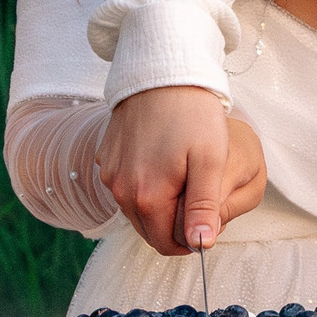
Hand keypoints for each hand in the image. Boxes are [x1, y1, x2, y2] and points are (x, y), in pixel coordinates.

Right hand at [94, 87, 262, 253]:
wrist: (163, 73)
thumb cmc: (193, 115)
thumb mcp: (209, 161)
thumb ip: (204, 206)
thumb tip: (203, 244)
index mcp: (146, 197)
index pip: (166, 244)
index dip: (190, 240)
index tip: (208, 220)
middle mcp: (120, 191)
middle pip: (149, 229)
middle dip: (175, 223)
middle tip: (199, 198)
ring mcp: (110, 174)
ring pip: (136, 209)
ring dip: (159, 205)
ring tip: (184, 178)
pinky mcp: (106, 158)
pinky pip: (125, 186)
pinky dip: (144, 185)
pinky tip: (164, 161)